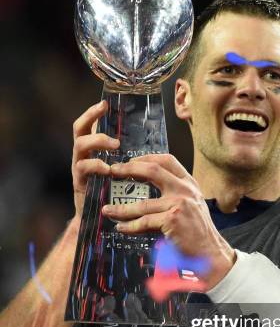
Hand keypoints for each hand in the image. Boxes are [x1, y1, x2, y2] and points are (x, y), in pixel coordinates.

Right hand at [71, 101, 118, 219]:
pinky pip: (83, 168)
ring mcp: (79, 169)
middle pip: (79, 129)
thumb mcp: (122, 173)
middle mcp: (83, 156)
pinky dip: (96, 166)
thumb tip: (153, 144)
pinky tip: (108, 169)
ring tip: (114, 145)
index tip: (105, 103)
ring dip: (97, 141)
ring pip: (80, 146)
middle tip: (108, 118)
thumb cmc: (115, 195)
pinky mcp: (79, 183)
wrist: (101, 223)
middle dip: (91, 119)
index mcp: (93, 151)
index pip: (89, 124)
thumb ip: (129, 159)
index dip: (94, 112)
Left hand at [101, 154, 235, 288]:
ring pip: (142, 204)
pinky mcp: (172, 220)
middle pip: (152, 171)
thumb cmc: (197, 231)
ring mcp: (179, 204)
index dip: (146, 158)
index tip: (130, 161)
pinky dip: (130, 226)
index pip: (167, 161)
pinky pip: (144, 222)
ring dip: (121, 208)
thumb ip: (174, 193)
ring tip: (108, 210)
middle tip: (113, 172)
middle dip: (129, 169)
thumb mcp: (190, 205)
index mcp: (189, 183)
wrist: (210, 251)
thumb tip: (145, 189)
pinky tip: (121, 227)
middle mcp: (185, 190)